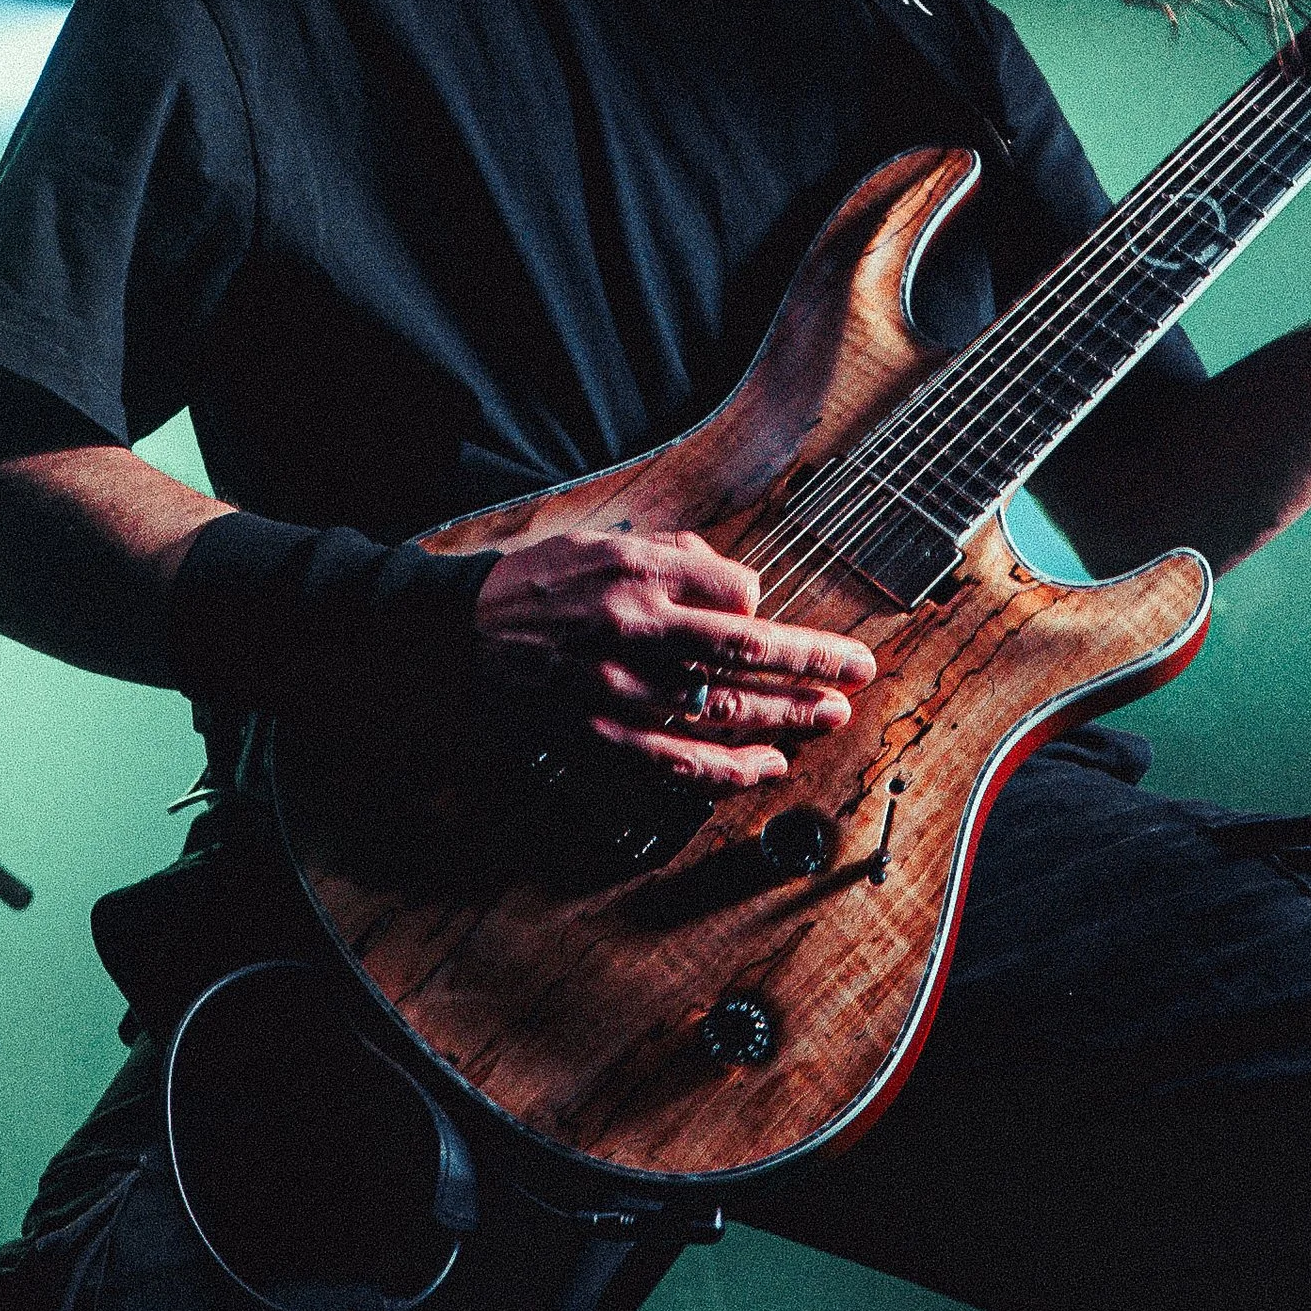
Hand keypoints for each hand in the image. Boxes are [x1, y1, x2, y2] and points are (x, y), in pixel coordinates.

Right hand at [473, 527, 875, 793]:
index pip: (737, 591)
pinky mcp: (601, 736)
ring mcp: (620, 689)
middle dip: (814, 662)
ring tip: (829, 715)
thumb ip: (673, 554)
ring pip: (724, 710)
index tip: (767, 617)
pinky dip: (730, 769)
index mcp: (639, 572)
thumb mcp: (600, 541)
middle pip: (748, 651)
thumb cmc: (532, 586)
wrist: (451, 637)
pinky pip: (679, 761)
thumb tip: (738, 584)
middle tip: (858, 669)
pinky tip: (768, 767)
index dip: (764, 607)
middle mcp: (636, 628)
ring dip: (787, 716)